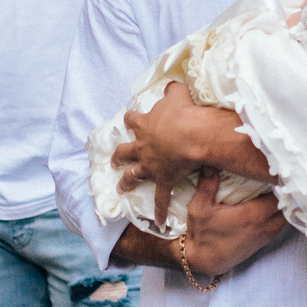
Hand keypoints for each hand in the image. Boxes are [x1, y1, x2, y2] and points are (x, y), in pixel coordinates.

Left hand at [116, 83, 258, 222]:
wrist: (192, 134)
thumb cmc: (184, 112)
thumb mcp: (177, 94)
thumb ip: (172, 90)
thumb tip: (172, 84)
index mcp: (145, 125)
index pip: (133, 121)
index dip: (131, 120)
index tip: (128, 120)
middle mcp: (143, 146)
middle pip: (124, 151)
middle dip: (119, 156)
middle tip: (114, 160)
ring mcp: (150, 165)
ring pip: (133, 175)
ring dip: (126, 182)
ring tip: (120, 188)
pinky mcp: (163, 179)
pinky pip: (160, 198)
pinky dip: (158, 210)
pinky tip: (158, 222)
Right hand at [175, 171, 286, 278]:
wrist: (202, 261)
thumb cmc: (201, 234)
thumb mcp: (199, 207)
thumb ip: (207, 184)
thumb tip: (210, 163)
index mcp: (252, 215)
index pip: (279, 196)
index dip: (281, 184)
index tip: (278, 173)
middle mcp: (263, 226)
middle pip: (287, 208)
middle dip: (286, 194)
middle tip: (280, 181)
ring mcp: (264, 236)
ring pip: (285, 219)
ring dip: (284, 207)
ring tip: (278, 192)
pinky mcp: (261, 244)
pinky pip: (279, 228)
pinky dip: (280, 217)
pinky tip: (273, 208)